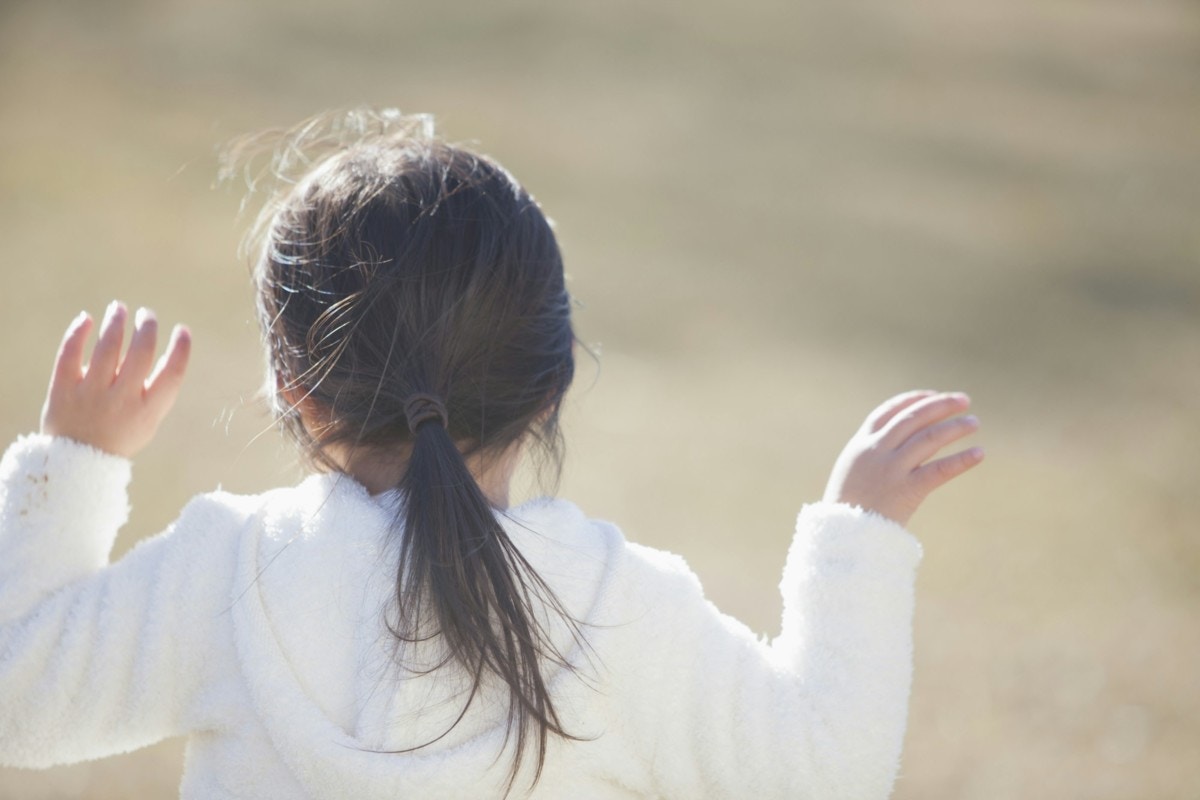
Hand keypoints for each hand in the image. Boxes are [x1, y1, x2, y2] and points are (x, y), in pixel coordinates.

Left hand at [40, 301, 191, 458]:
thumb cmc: (119, 436)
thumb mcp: (147, 420)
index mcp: (148, 411)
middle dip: (147, 327)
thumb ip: (153, 388)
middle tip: (147, 315)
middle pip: (140, 352)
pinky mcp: (63, 391)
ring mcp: (91, 394)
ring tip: (119, 308)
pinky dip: (78, 332)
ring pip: (107, 347)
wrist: (77, 463)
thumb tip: (147, 341)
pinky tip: (87, 319)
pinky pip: (69, 354)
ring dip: (116, 322)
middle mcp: (122, 400)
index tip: (183, 330)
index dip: (182, 348)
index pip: (173, 372)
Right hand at [822, 390, 983, 526]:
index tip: (934, 395)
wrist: (842, 536)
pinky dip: (961, 460)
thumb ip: (872, 455)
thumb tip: (900, 443)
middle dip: (940, 405)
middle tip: (964, 400)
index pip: (889, 412)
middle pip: (912, 418)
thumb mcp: (852, 472)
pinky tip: (979, 453)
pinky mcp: (906, 491)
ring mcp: (891, 470)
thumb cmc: (847, 508)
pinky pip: (938, 471)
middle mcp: (876, 451)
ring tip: (974, 422)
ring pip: (929, 439)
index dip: (913, 400)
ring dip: (954, 427)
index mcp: (860, 444)